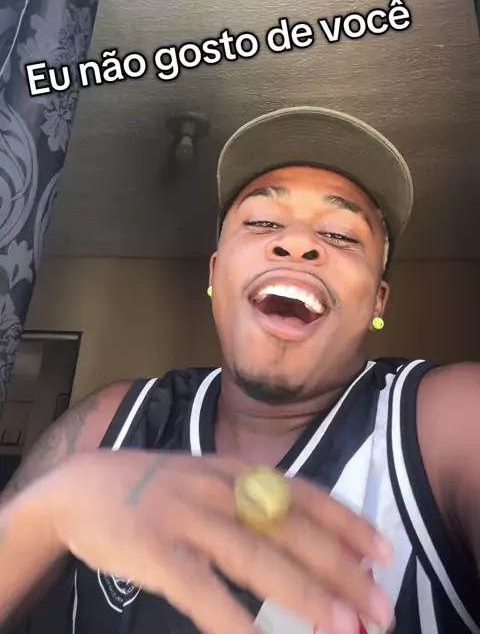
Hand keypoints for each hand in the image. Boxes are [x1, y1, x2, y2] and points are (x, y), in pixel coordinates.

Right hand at [47, 450, 393, 633]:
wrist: (80, 485)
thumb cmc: (154, 491)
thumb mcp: (206, 482)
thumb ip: (249, 505)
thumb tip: (305, 546)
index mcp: (235, 471)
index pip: (303, 493)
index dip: (347, 522)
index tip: (384, 553)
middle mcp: (218, 487)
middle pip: (290, 529)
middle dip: (340, 569)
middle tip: (380, 607)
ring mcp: (186, 516)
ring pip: (255, 557)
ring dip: (304, 595)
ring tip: (342, 628)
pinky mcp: (154, 549)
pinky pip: (202, 589)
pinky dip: (234, 621)